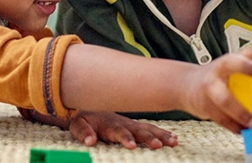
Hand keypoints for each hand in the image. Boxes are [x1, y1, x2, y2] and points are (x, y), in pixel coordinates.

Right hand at [27, 109, 177, 148]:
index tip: (174, 141)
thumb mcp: (123, 124)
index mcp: (126, 124)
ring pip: (110, 129)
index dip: (160, 135)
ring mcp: (98, 122)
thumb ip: (143, 130)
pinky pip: (81, 128)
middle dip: (145, 138)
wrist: (78, 105)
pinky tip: (90, 141)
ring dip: (121, 136)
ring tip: (130, 145)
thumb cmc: (103, 119)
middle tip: (157, 146)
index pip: (146, 129)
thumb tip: (174, 139)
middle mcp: (115, 122)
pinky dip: (86, 134)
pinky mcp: (79, 123)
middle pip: (133, 130)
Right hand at [181, 47, 251, 133]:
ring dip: (239, 111)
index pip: (249, 52)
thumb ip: (248, 76)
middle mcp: (219, 70)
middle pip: (231, 64)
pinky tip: (241, 128)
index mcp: (229, 61)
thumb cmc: (214, 79)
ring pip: (224, 98)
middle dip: (245, 67)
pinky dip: (234, 126)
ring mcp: (210, 87)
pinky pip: (222, 119)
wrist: (186, 85)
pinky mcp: (205, 105)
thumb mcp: (230, 71)